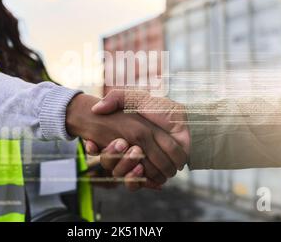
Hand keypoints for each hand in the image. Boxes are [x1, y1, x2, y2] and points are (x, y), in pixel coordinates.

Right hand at [66, 94, 187, 182]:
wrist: (188, 122)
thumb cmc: (162, 108)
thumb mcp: (137, 98)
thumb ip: (117, 97)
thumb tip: (96, 108)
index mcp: (122, 138)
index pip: (101, 148)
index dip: (93, 148)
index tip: (92, 144)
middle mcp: (129, 153)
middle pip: (109, 164)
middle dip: (112, 156)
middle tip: (122, 143)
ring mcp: (141, 165)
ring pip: (121, 175)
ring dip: (124, 166)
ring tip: (135, 152)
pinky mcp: (153, 175)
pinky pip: (139, 184)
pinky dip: (138, 179)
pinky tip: (140, 168)